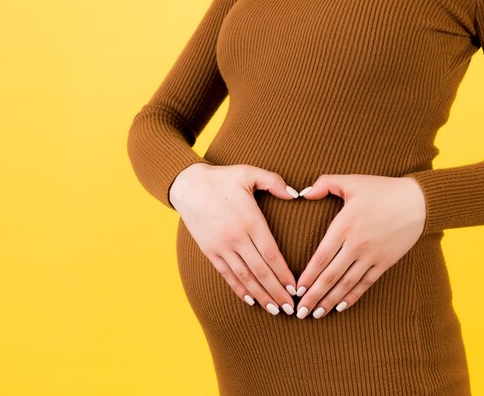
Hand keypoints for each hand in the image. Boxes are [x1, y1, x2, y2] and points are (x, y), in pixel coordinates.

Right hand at [170, 162, 300, 315]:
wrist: (187, 185)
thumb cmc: (222, 178)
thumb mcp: (249, 173)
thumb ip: (274, 182)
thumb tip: (296, 194)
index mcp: (250, 220)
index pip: (271, 254)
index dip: (284, 274)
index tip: (296, 288)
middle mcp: (236, 237)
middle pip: (261, 271)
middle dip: (277, 292)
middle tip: (292, 308)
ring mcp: (221, 247)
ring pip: (245, 277)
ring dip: (261, 296)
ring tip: (275, 310)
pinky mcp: (209, 251)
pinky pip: (227, 274)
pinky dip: (239, 289)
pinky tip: (251, 300)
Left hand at [293, 174, 425, 318]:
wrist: (418, 201)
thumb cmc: (382, 189)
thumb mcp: (352, 181)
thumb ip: (325, 184)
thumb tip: (303, 193)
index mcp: (344, 225)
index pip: (321, 257)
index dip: (308, 276)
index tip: (296, 290)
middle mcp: (356, 244)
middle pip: (330, 276)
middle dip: (313, 296)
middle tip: (299, 311)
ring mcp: (372, 255)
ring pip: (346, 283)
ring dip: (329, 301)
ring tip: (315, 314)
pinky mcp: (385, 262)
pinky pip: (365, 283)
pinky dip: (352, 296)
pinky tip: (340, 307)